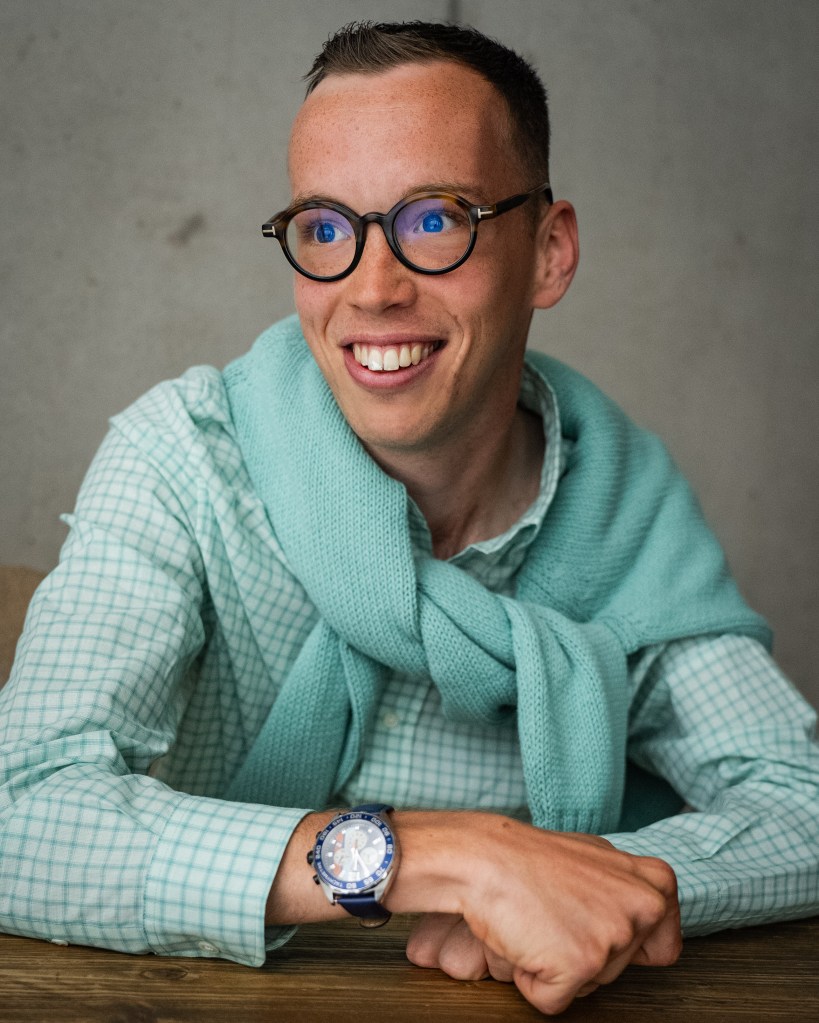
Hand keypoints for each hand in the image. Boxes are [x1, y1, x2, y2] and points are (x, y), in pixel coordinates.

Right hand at [392, 815, 681, 1015]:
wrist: (482, 857)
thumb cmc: (530, 858)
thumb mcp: (595, 859)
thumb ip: (626, 887)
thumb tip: (643, 913)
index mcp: (652, 883)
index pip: (665, 945)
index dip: (628, 949)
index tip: (600, 930)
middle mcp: (641, 908)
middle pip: (619, 970)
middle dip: (584, 954)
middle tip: (555, 913)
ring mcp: (612, 937)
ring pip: (589, 986)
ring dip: (558, 965)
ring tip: (538, 921)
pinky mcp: (580, 964)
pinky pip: (554, 1001)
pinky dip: (532, 983)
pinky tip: (524, 941)